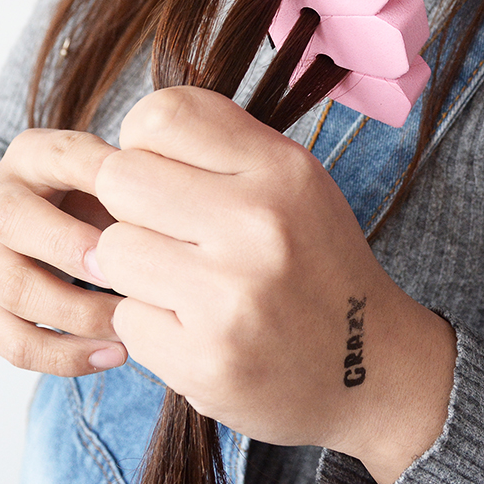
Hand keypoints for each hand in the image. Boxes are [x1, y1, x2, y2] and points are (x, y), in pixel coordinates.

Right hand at [0, 128, 128, 375]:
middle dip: (71, 248)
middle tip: (124, 272)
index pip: (63, 156)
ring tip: (131, 326)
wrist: (38, 221)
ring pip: (16, 291)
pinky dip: (66, 356)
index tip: (146, 209)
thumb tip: (176, 205)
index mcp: (31, 154)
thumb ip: (137, 180)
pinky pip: (14, 342)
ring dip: (80, 315)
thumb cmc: (93, 194)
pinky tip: (113, 356)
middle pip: (14, 220)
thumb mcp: (113, 173)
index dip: (104, 180)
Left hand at [93, 87, 456, 483]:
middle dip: (129, 204)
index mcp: (283, 170)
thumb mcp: (295, 182)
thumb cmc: (315, 261)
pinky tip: (193, 327)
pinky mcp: (206, 362)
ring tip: (180, 281)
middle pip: (120, 177)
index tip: (161, 167)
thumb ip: (221, 144)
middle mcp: (259, 225)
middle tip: (162, 228)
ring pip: (112, 250)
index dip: (142, 139)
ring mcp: (232, 297)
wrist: (371, 368)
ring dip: (135, 268)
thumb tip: (125, 134)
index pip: (164, 114)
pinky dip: (150, 324)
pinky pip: (126, 318)